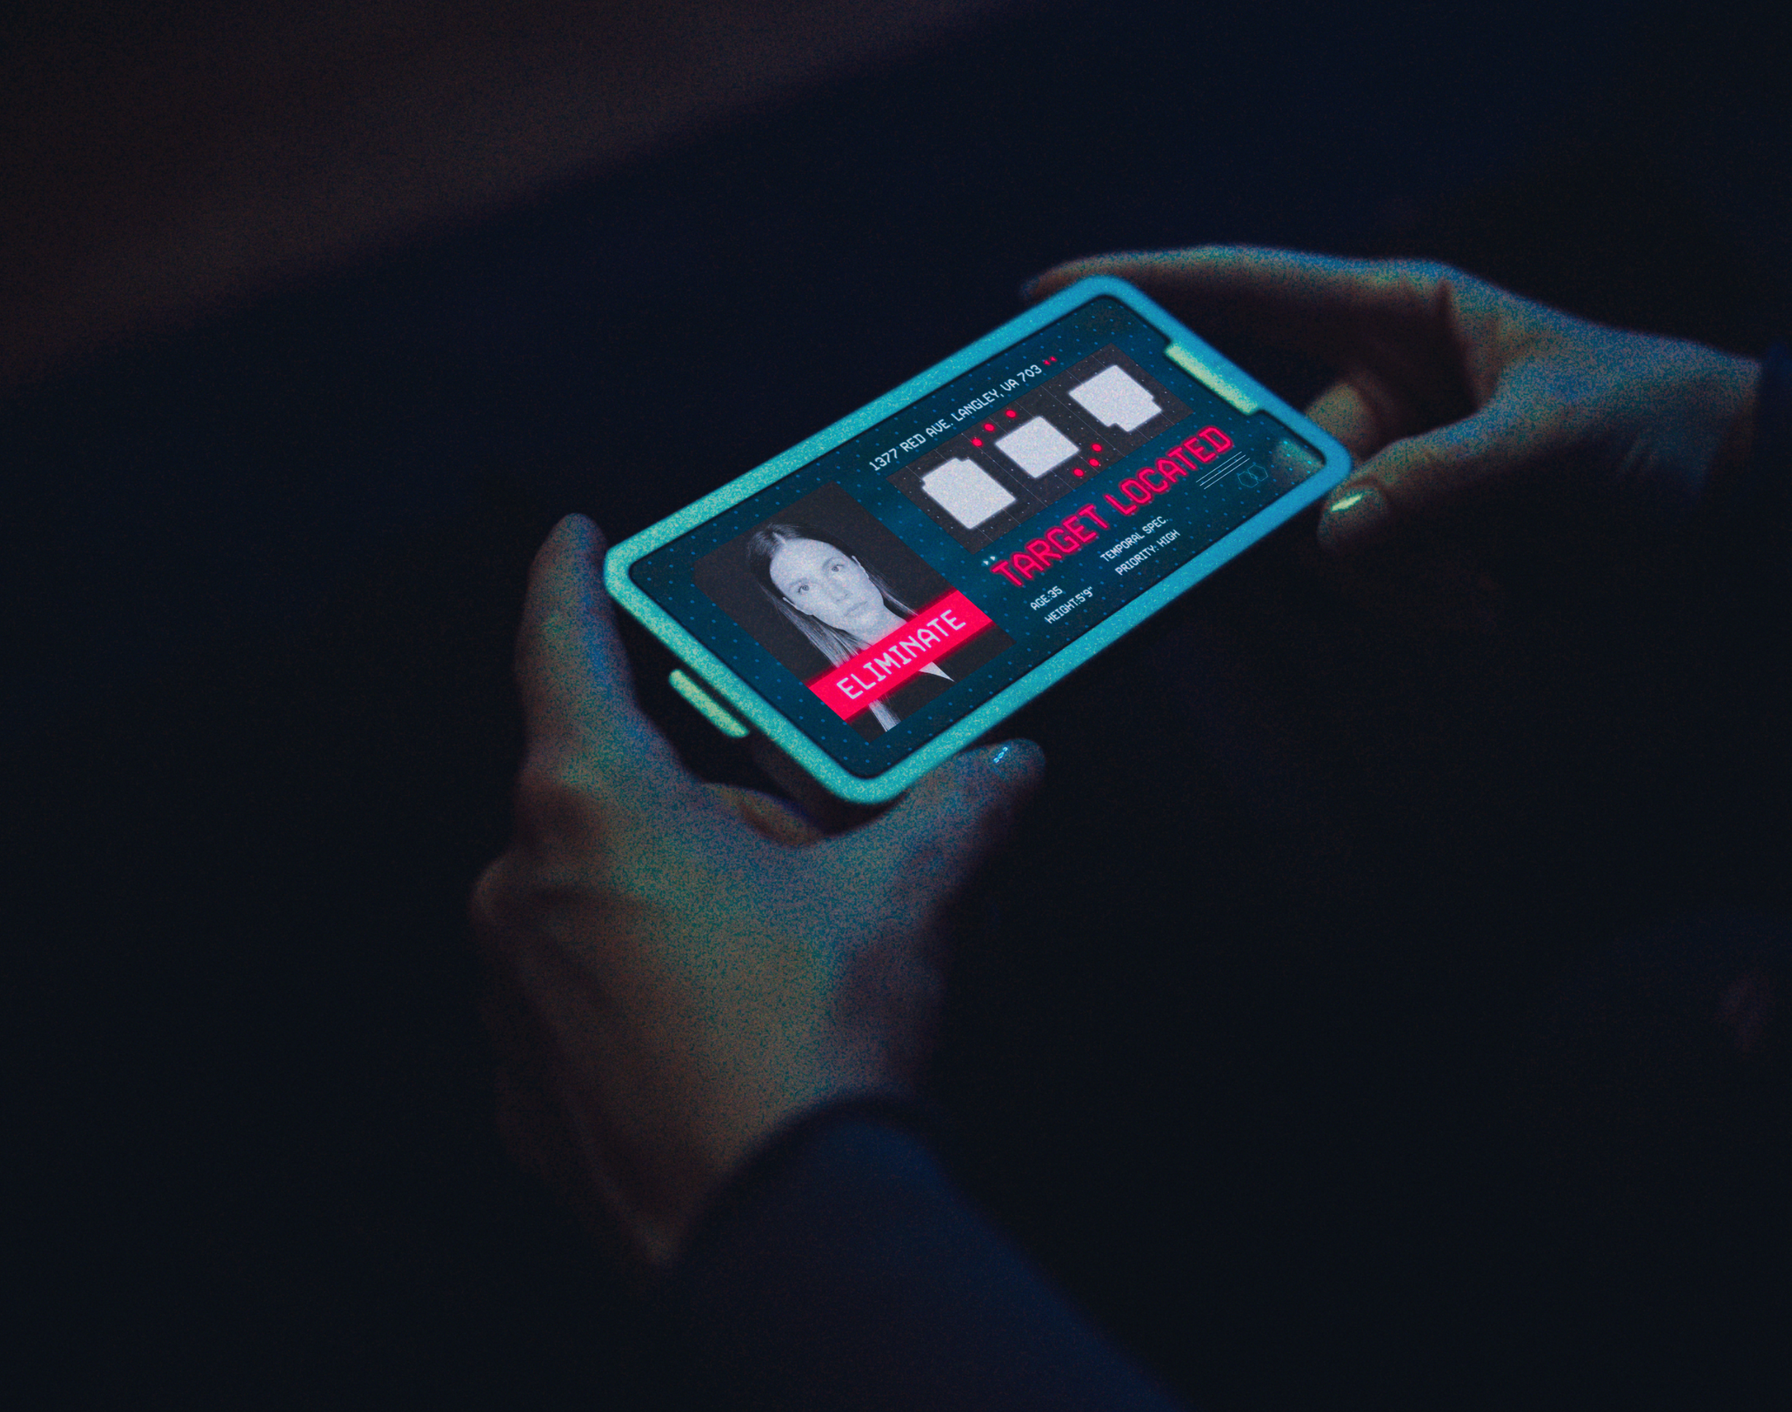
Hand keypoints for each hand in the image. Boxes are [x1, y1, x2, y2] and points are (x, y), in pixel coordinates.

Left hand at [471, 515, 1042, 1267]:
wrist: (775, 1232)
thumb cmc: (811, 1051)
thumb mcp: (904, 899)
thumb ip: (956, 810)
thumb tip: (1006, 766)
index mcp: (595, 806)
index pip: (564, 647)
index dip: (573, 579)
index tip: (575, 539)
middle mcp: (522, 886)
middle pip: (618, 790)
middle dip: (715, 805)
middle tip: (814, 849)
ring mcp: (512, 991)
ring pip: (602, 894)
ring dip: (685, 898)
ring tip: (794, 956)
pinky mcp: (525, 1082)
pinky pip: (586, 993)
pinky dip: (650, 988)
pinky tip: (738, 1027)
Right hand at [1028, 247, 1759, 552]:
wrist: (1747, 513)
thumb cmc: (1665, 429)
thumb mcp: (1560, 439)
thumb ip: (1445, 479)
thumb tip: (1332, 530)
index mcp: (1402, 314)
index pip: (1247, 292)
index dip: (1145, 292)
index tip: (1045, 302)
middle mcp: (1381, 389)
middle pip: (1269, 449)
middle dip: (1295, 508)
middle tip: (1344, 547)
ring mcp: (1394, 473)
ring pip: (1316, 537)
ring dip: (1392, 576)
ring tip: (1490, 589)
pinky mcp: (1419, 546)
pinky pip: (1366, 583)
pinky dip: (1418, 603)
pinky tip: (1494, 605)